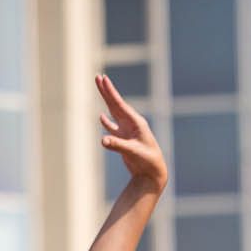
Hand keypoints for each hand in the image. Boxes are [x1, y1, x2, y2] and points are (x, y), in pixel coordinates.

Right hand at [96, 74, 167, 192]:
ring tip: (100, 89)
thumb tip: (102, 141)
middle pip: (116, 104)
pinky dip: (107, 123)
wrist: (152, 174)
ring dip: (106, 102)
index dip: (111, 92)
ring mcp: (127, 132)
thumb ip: (117, 145)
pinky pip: (113, 128)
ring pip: (114, 113)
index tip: (103, 79)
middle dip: (107, 91)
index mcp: (136, 123)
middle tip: (98, 77)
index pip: (120, 104)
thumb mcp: (132, 152)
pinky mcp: (124, 140)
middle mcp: (132, 124)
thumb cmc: (147, 161)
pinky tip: (101, 116)